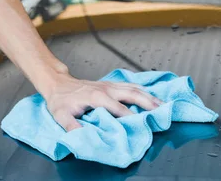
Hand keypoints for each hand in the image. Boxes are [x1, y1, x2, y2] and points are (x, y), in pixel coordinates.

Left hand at [42, 74, 162, 131]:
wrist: (58, 84)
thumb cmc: (60, 101)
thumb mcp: (61, 116)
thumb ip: (72, 126)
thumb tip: (82, 136)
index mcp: (97, 97)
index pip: (119, 109)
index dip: (132, 117)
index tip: (144, 125)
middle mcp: (107, 89)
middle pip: (133, 94)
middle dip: (149, 102)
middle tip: (163, 110)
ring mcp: (110, 85)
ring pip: (134, 88)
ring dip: (149, 96)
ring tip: (163, 104)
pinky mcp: (110, 85)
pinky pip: (130, 85)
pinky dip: (142, 90)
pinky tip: (151, 94)